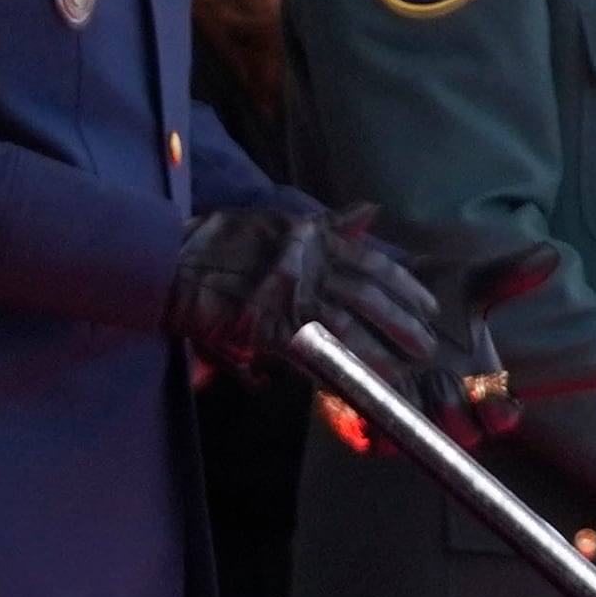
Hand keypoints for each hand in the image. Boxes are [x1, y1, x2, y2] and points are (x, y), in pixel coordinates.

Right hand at [171, 203, 436, 379]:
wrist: (165, 262)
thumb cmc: (217, 242)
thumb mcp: (278, 221)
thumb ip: (327, 223)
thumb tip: (370, 210)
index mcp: (311, 240)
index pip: (372, 264)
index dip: (405, 288)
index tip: (430, 308)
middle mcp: (304, 265)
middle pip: (366, 297)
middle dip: (401, 324)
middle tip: (427, 348)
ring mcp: (284, 297)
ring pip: (345, 327)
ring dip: (378, 352)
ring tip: (404, 372)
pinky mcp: (263, 327)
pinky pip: (307, 353)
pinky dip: (332, 370)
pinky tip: (354, 386)